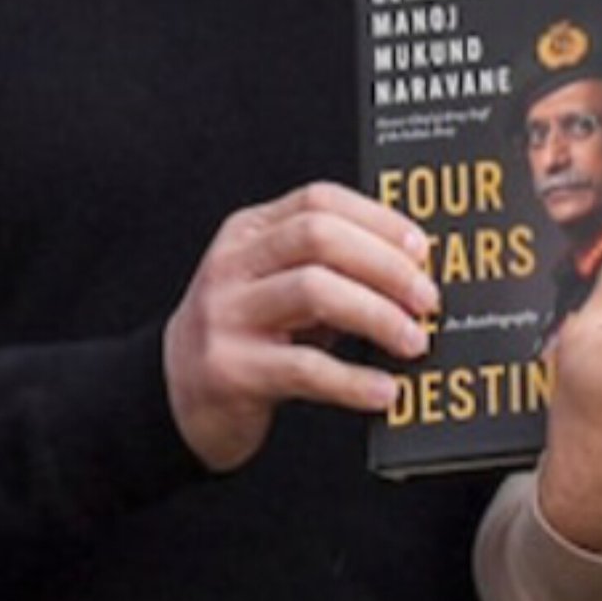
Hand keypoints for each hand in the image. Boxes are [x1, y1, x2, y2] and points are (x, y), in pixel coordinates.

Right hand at [163, 181, 437, 472]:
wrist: (174, 399)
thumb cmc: (245, 336)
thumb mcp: (273, 285)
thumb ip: (327, 268)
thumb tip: (411, 273)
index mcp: (249, 232)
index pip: (319, 201)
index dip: (377, 218)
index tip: (421, 249)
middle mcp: (233, 264)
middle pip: (319, 237)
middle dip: (385, 265)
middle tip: (427, 299)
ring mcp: (226, 315)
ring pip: (314, 291)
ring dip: (377, 315)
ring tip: (414, 341)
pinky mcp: (230, 370)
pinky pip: (304, 368)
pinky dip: (352, 380)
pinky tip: (383, 392)